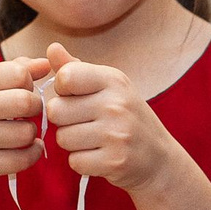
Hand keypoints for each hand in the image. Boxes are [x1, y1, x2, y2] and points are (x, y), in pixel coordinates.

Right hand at [0, 54, 49, 188]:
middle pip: (25, 101)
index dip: (29, 84)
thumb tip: (46, 63)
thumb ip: (15, 71)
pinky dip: (32, 154)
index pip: (19, 73)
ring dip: (32, 135)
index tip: (22, 94)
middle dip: (36, 109)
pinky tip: (25, 151)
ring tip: (21, 134)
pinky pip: (24, 158)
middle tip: (28, 116)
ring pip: (26, 132)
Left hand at [43, 44, 175, 191]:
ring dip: (72, 143)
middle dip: (64, 120)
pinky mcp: (115, 161)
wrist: (159, 157)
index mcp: (113, 80)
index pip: (65, 77)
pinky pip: (75, 162)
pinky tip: (99, 156)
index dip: (62, 91)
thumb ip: (76, 69)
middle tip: (84, 123)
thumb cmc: (126, 117)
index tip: (77, 98)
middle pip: (56, 111)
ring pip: (62, 138)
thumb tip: (52, 47)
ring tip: (93, 140)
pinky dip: (82, 162)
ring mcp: (117, 134)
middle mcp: (116, 104)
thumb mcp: (108, 87)